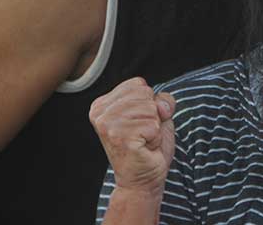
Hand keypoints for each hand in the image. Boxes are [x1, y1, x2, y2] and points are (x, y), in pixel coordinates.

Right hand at [89, 77, 175, 195]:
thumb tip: (160, 106)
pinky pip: (153, 124)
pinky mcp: (120, 138)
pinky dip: (155, 137)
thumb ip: (162, 99)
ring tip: (143, 140)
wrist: (143, 178)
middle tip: (142, 133)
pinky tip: (144, 147)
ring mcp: (107, 126)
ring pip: (151, 108)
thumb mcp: (158, 113)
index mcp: (102, 103)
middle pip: (145, 93)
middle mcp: (100, 113)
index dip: (149, 102)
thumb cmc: (148, 144)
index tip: (139, 121)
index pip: (139, 84)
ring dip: (154, 126)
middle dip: (153, 114)